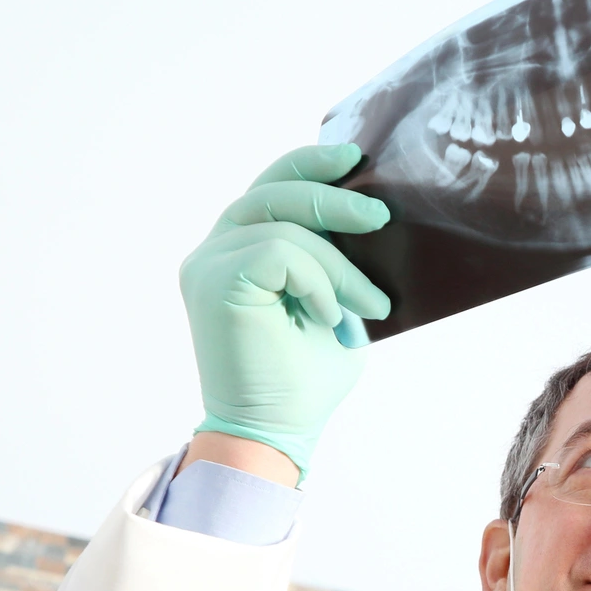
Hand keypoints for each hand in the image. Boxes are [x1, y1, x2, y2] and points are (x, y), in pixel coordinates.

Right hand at [178, 143, 390, 478]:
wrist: (276, 432)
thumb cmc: (305, 379)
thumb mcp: (336, 304)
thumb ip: (338, 263)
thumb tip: (377, 220)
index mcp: (239, 247)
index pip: (272, 186)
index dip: (310, 164)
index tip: (355, 158)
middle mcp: (215, 248)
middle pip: (275, 191)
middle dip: (334, 199)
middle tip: (381, 219)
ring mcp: (208, 263)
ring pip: (284, 225)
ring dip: (339, 264)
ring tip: (369, 303)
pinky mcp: (214, 281)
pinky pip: (279, 252)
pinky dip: (317, 282)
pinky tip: (331, 318)